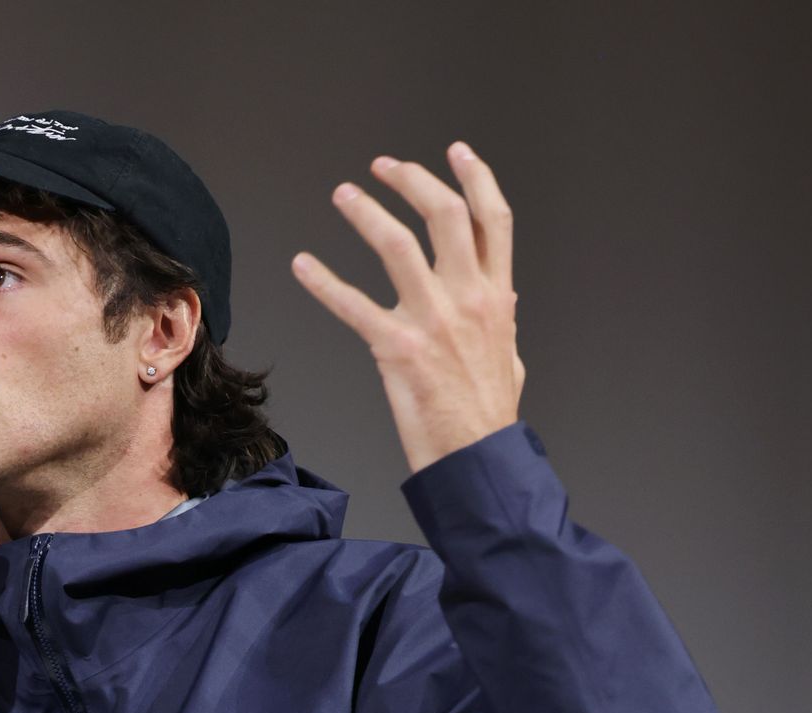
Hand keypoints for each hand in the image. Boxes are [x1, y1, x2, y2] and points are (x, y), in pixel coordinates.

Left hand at [291, 140, 525, 475]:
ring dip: (365, 212)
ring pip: (398, 243)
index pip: (492, 218)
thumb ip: (502, 326)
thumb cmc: (488, 418)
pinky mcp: (397, 350)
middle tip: (383, 166)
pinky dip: (322, 281)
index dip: (475, 176)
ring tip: (344, 195)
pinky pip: (352, 305)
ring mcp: (433, 321)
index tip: (456, 152)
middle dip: (411, 180)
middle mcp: (468, 297)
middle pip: (444, 212)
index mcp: (495, 296)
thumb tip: (505, 307)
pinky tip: (302, 265)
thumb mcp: (510, 360)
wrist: (478, 461)